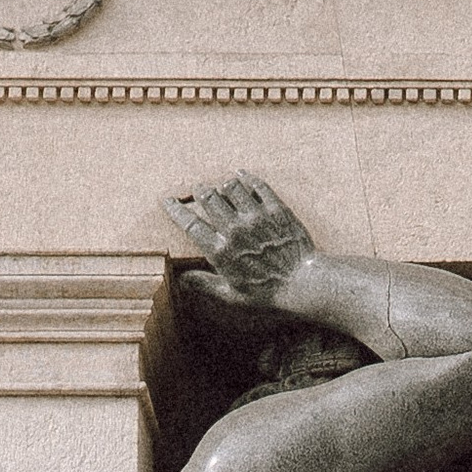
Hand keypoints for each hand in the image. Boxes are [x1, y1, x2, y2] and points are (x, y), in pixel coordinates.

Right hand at [168, 172, 318, 322]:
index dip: (176, 210)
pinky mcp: (276, 210)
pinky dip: (247, 178)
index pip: (190, 223)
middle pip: (208, 198)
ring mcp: (257, 217)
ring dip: (223, 185)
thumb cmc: (266, 293)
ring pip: (231, 188)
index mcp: (220, 250)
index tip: (168, 201)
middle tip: (198, 189)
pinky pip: (258, 186)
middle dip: (199, 191)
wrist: (303, 283)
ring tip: (222, 187)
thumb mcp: (232, 295)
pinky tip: (241, 175)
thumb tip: (182, 279)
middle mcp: (235, 229)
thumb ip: (205, 284)